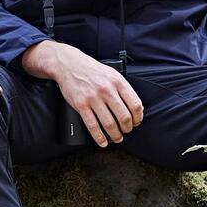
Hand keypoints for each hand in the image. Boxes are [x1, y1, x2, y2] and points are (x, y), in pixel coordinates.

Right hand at [22, 40, 142, 146]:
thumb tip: (135, 107)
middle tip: (126, 131)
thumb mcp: (111, 73)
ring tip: (117, 138)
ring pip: (109, 123)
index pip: (135, 105)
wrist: (68, 64)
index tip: (136, 122)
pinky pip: (92, 125)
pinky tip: (102, 141)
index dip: (138, 118)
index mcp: (117, 82)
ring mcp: (93, 98)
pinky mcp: (81, 105)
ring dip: (115, 135)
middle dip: (127, 128)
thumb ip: (123, 88)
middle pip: (124, 117)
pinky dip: (99, 137)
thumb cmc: (90, 70)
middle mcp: (106, 90)